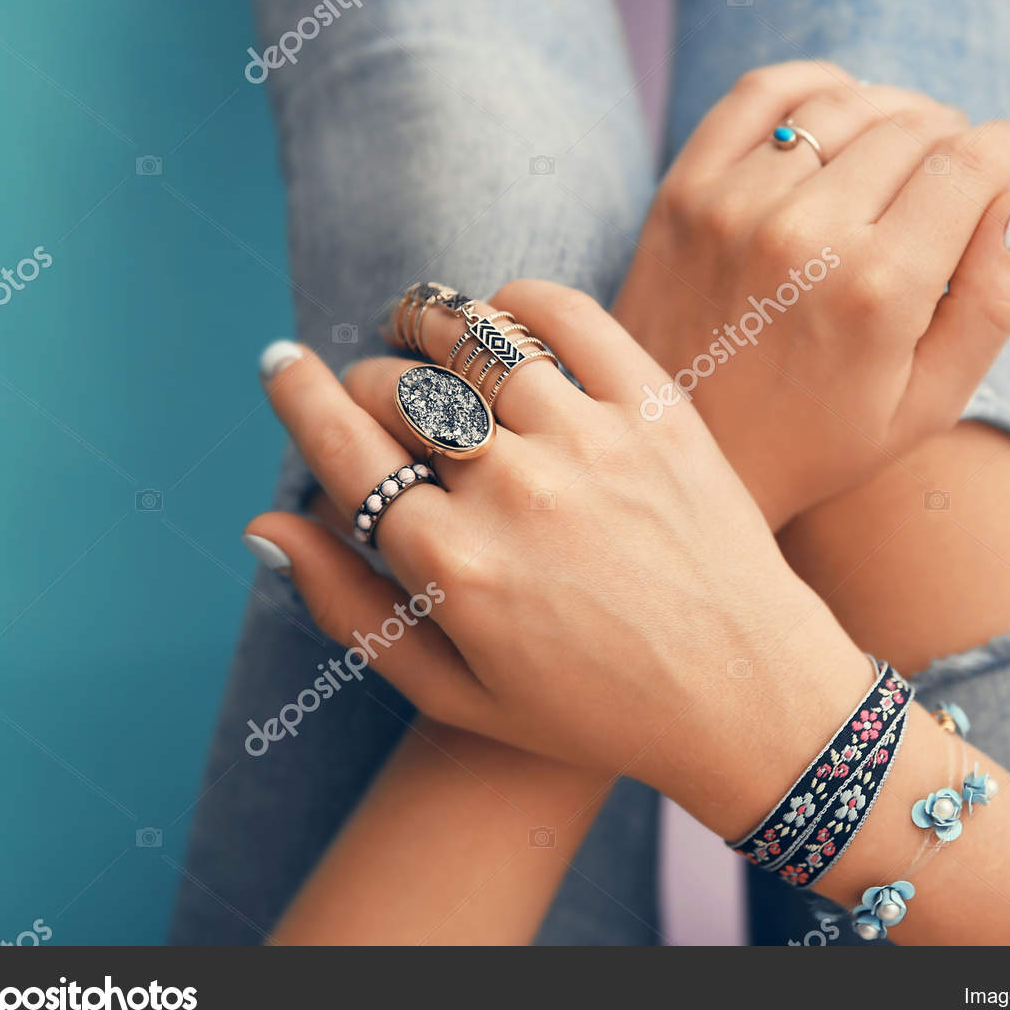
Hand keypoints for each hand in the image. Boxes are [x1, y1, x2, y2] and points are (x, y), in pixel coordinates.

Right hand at [247, 288, 873, 838]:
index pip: (342, 447)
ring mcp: (590, 442)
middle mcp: (514, 492)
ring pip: (472, 340)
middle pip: (398, 391)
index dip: (297, 394)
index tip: (280, 362)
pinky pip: (568, 317)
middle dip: (364, 382)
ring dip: (427, 321)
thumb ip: (350, 611)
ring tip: (416, 325)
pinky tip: (501, 315)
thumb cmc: (594, 709)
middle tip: (371, 391)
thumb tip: (264, 526)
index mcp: (454, 567)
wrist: (745, 695)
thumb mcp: (456, 693)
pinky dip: (518, 301)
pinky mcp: (657, 409)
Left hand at [612, 61, 1009, 528]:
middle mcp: (805, 234)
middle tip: (961, 167)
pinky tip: (840, 109)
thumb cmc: (815, 441)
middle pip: (914, 129)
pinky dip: (815, 85)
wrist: (682, 452)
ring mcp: (735, 205)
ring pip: (845, 104)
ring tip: (907, 144)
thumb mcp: (927, 405)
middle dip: (957, 137)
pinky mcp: (684, 192)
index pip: (969, 165)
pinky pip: (761, 94)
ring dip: (893, 110)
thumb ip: (993, 303)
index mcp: (877, 290)